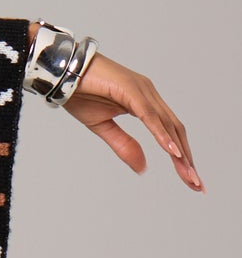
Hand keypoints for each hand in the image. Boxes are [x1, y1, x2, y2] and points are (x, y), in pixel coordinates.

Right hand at [63, 48, 201, 192]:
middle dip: (186, 159)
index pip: (170, 132)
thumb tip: (143, 168)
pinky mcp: (131, 89)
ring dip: (179, 152)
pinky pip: (150, 116)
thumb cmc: (80, 94)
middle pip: (175, 130)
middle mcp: (149, 95)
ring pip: (167, 125)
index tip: (189, 178)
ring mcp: (142, 90)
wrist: (62, 73)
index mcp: (145, 102)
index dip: (181, 156)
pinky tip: (171, 152)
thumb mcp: (103, 126)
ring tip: (188, 174)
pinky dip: (162, 135)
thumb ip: (124, 145)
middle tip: (195, 184)